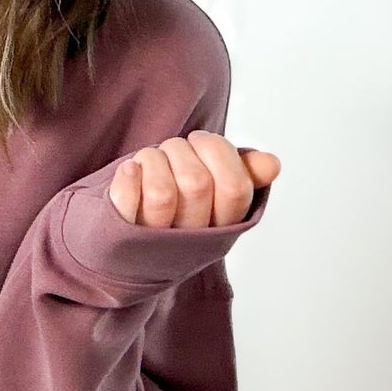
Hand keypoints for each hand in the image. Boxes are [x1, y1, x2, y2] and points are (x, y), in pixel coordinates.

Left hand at [109, 131, 280, 227]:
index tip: (201, 141)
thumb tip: (271, 164)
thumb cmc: (175, 207)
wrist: (124, 249)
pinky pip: (125, 204)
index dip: (219, 152)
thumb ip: (244, 175)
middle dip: (183, 150)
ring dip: (154, 160)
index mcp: (220, 227)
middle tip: (173, 150)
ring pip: (161, 192)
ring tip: (150, 160)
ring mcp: (154, 240)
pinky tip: (130, 169)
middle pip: (197, 184)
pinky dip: (127, 178)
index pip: (235, 188)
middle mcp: (190, 238)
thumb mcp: (215, 193)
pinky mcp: (120, 234)